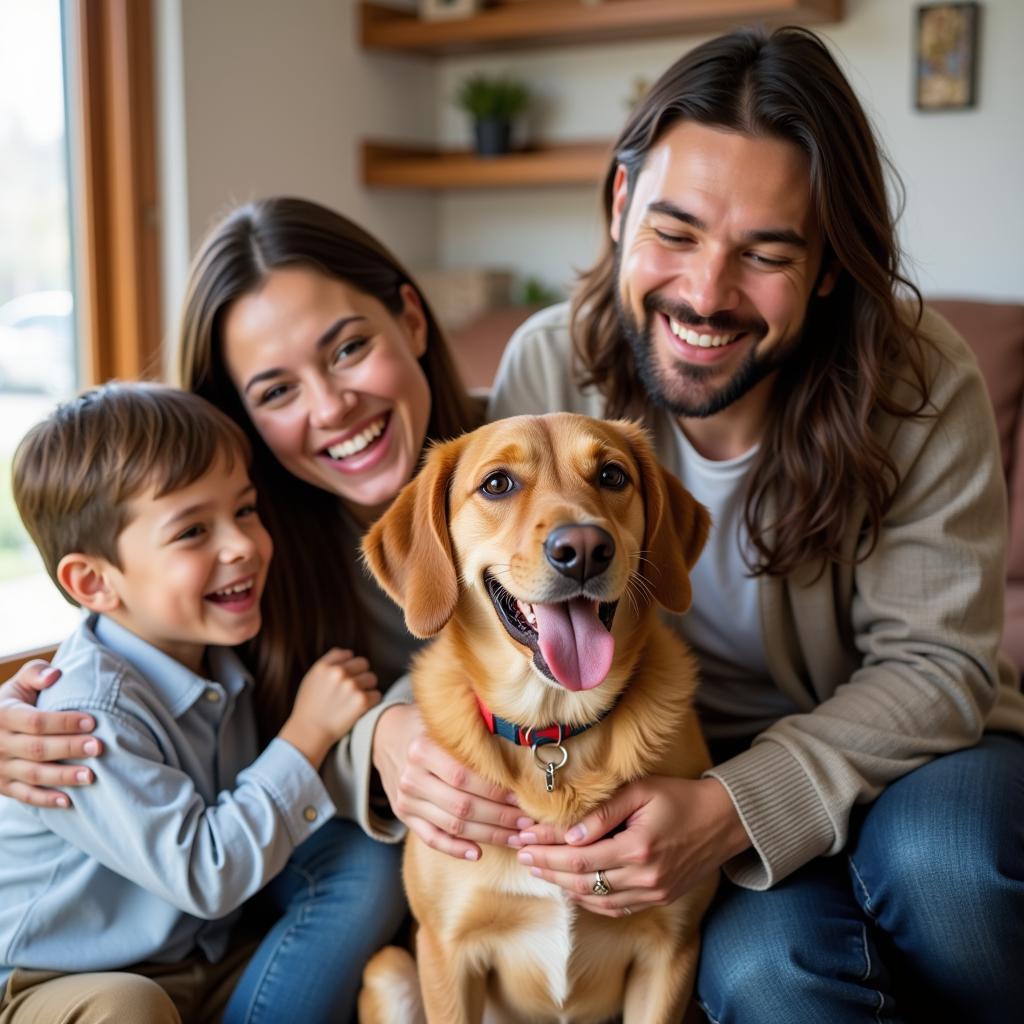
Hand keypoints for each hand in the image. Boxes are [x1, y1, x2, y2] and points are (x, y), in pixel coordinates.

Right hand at [0, 660, 102, 807]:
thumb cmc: (12, 701)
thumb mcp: (19, 683)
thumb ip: (36, 673)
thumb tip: (55, 674)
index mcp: (4, 715)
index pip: (35, 721)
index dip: (64, 722)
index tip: (92, 722)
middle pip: (37, 749)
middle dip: (69, 748)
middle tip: (99, 747)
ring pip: (33, 775)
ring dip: (63, 777)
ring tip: (91, 776)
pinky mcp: (3, 785)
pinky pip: (24, 795)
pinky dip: (45, 800)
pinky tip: (69, 801)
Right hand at [279, 648, 380, 768]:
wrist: (309, 733)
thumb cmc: (309, 708)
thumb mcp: (311, 679)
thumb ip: (328, 664)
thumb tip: (349, 653)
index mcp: (324, 666)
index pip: (346, 654)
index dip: (348, 665)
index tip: (345, 677)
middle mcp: (338, 673)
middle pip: (363, 664)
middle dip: (360, 675)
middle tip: (353, 690)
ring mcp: (351, 686)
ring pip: (372, 678)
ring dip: (367, 688)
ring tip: (355, 700)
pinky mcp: (361, 701)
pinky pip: (377, 695)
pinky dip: (371, 702)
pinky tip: (360, 709)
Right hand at [372, 703, 534, 860]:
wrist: (387, 736)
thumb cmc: (428, 728)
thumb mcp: (444, 722)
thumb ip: (472, 734)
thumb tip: (518, 745)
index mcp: (423, 748)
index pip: (464, 776)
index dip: (496, 790)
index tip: (522, 797)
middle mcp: (411, 776)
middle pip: (462, 805)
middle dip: (499, 816)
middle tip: (527, 821)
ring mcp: (406, 800)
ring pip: (452, 825)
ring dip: (488, 835)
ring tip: (515, 837)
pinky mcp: (404, 815)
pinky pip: (432, 838)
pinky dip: (455, 849)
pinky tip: (478, 854)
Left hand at [515, 776, 749, 916]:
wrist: (724, 821)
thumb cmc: (680, 798)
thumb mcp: (641, 791)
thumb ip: (603, 813)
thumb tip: (569, 834)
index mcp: (638, 849)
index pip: (578, 858)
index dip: (546, 853)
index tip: (523, 843)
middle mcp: (644, 878)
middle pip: (582, 882)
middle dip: (547, 870)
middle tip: (522, 858)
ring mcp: (652, 893)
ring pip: (596, 900)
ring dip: (563, 887)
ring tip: (540, 871)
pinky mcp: (659, 899)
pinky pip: (616, 908)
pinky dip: (590, 900)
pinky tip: (572, 887)